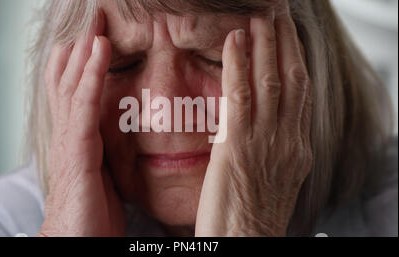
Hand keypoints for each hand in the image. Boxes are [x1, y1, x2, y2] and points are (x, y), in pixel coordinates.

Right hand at [38, 10, 124, 236]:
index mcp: (76, 138)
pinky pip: (84, 103)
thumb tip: (119, 135)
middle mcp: (68, 133)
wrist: (76, 241)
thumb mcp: (101, 174)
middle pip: (67, 80)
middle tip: (91, 19)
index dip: (81, 62)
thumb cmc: (92, 213)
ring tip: (95, 21)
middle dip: (79, 48)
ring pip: (72, 83)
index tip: (94, 37)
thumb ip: (105, 150)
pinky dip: (91, 73)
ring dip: (85, 49)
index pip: (73, 90)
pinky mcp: (78, 150)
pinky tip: (100, 49)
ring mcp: (70, 139)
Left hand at [195, 1, 312, 236]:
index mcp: (295, 150)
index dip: (295, 61)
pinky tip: (235, 41)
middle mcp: (287, 141)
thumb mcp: (270, 178)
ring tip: (260, 17)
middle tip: (278, 15)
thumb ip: (269, 148)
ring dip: (265, 44)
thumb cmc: (253, 218)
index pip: (300, 95)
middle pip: (292, 80)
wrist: (246, 244)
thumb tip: (258, 125)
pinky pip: (240, 96)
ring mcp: (266, 143)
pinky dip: (238, 65)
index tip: (288, 39)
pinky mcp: (238, 148)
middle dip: (285, 44)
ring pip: (271, 81)